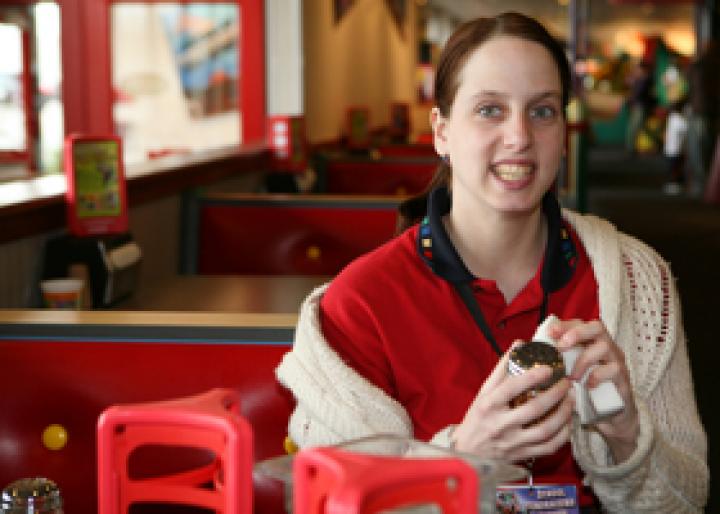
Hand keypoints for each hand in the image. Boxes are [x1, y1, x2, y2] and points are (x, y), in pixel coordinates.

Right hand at [452, 341, 573, 462]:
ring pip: (545, 430)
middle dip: (555, 394)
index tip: (548, 369)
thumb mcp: (484, 392)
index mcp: (489, 405)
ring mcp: (513, 442)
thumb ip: (502, 370)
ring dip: (563, 414)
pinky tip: (567, 423)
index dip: (532, 377)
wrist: (469, 451)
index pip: (511, 388)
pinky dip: (562, 435)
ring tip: (571, 400)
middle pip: (534, 409)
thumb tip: (519, 345)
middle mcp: (500, 424)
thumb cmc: (478, 417)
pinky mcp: (522, 455)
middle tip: (566, 383)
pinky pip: (549, 447)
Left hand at [550, 319, 639, 462]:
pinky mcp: (624, 378)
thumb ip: (556, 361)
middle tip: (562, 346)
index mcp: (591, 342)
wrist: (610, 416)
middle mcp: (606, 347)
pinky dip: (597, 376)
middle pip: (596, 327)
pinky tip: (587, 386)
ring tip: (571, 376)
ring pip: (604, 347)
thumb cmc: (584, 390)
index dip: (565, 325)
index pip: (580, 323)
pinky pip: (613, 369)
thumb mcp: (568, 372)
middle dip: (577, 333)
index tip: (550, 332)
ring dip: (583, 360)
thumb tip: (527, 354)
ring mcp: (617, 361)